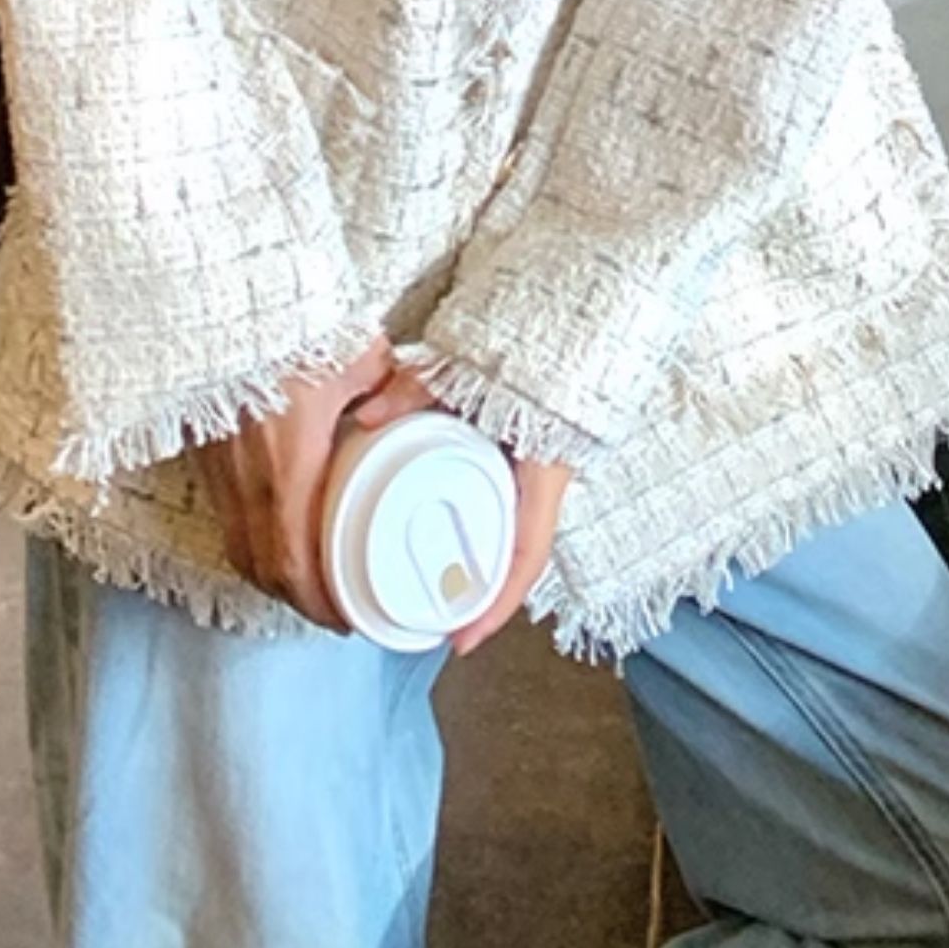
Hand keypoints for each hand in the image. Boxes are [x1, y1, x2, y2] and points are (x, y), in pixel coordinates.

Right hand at [193, 339, 396, 628]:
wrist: (214, 293)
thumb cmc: (287, 321)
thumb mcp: (358, 351)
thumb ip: (393, 386)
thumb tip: (418, 411)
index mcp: (287, 460)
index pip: (296, 560)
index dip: (321, 601)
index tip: (349, 618)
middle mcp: (245, 475)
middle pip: (265, 570)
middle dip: (302, 601)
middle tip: (338, 613)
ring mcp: (217, 468)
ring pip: (238, 550)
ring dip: (274, 578)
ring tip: (312, 587)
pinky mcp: (203, 455)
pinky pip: (225, 520)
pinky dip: (250, 545)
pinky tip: (277, 539)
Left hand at [349, 367, 572, 653]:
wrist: (579, 307)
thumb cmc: (532, 340)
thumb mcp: (471, 366)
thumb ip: (420, 386)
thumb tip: (369, 414)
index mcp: (544, 466)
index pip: (526, 554)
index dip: (496, 605)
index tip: (461, 640)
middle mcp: (550, 477)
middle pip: (520, 559)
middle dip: (484, 600)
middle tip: (442, 628)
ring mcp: (544, 470)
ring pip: (516, 538)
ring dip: (483, 571)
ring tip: (440, 597)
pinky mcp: (533, 458)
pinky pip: (512, 512)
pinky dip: (486, 537)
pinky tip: (457, 546)